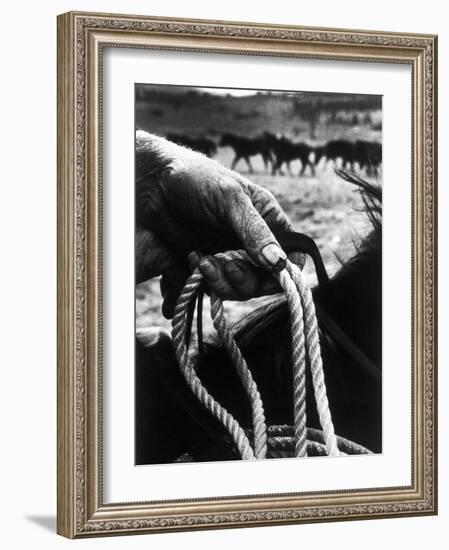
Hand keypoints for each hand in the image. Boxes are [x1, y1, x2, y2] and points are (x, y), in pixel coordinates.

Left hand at [136, 131, 302, 316]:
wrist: (151, 182)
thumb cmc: (196, 178)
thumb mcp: (230, 199)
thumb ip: (254, 231)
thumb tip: (279, 263)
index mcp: (268, 221)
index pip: (291, 257)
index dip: (284, 273)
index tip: (269, 277)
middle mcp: (252, 243)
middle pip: (263, 281)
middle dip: (244, 280)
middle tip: (225, 267)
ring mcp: (228, 256)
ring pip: (237, 288)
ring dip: (221, 282)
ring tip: (202, 262)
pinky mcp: (205, 265)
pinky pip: (211, 287)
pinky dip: (202, 282)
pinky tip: (191, 261)